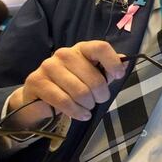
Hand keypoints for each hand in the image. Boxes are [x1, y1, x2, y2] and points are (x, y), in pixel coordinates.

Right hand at [6, 41, 125, 124]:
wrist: (39, 98)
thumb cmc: (71, 86)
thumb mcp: (91, 77)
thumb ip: (107, 71)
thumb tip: (124, 62)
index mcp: (81, 49)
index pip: (100, 47)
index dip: (112, 62)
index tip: (119, 76)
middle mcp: (64, 54)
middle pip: (94, 77)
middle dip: (101, 95)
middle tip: (98, 100)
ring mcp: (48, 66)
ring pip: (80, 91)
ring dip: (88, 105)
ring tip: (87, 108)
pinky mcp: (37, 82)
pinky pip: (64, 101)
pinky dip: (76, 111)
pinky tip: (81, 114)